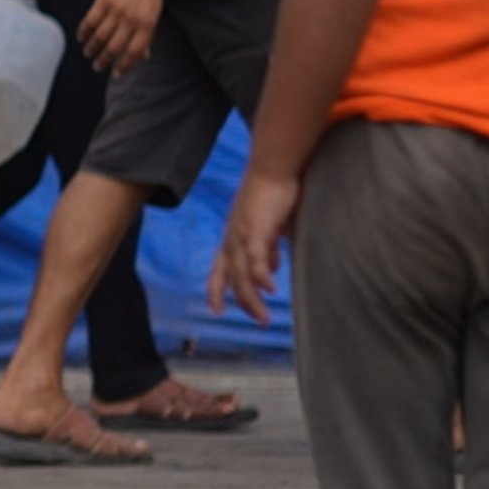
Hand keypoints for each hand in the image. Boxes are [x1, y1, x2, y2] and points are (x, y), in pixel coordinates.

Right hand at [80, 0, 161, 73]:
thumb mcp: (154, 14)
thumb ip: (148, 35)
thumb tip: (144, 56)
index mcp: (148, 25)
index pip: (134, 52)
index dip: (124, 66)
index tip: (116, 73)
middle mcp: (132, 20)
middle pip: (114, 47)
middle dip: (104, 60)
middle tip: (97, 66)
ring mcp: (117, 10)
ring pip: (100, 36)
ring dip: (92, 48)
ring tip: (88, 53)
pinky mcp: (104, 0)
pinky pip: (91, 21)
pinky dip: (84, 31)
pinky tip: (81, 38)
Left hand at [207, 169, 302, 322]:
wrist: (273, 168)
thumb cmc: (272, 194)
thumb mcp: (267, 227)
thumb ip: (267, 248)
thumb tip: (272, 268)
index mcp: (233, 237)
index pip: (220, 269)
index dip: (216, 290)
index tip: (216, 310)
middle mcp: (232, 238)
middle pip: (231, 278)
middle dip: (242, 302)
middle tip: (258, 320)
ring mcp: (242, 234)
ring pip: (241, 274)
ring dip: (252, 298)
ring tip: (264, 317)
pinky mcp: (258, 229)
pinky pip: (256, 259)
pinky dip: (260, 276)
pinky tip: (270, 289)